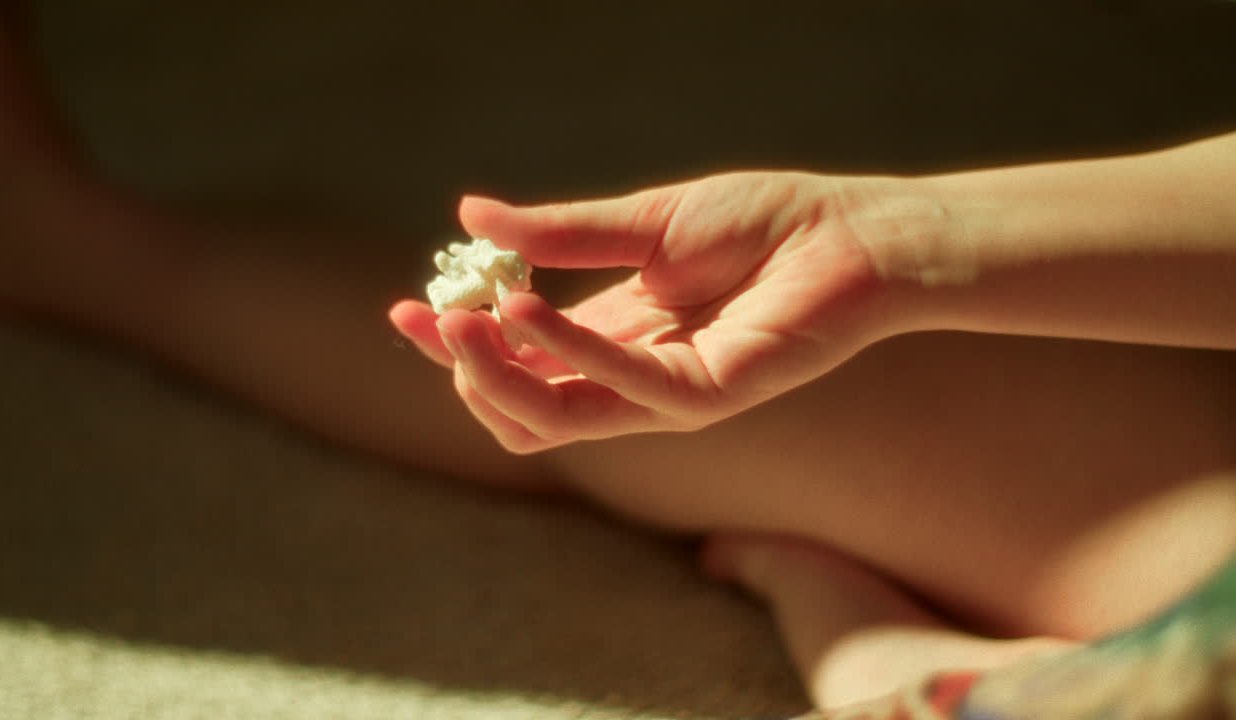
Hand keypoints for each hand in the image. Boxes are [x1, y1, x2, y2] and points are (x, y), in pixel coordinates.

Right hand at [390, 172, 906, 452]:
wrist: (852, 232)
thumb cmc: (762, 223)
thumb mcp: (642, 221)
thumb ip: (557, 231)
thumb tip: (468, 214)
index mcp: (608, 339)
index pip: (515, 365)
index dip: (455, 345)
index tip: (403, 308)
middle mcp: (628, 379)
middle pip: (522, 408)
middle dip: (464, 370)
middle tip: (432, 316)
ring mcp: (665, 398)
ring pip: (554, 420)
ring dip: (496, 375)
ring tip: (462, 319)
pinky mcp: (706, 397)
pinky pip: (617, 390)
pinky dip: (563, 350)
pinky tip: (523, 307)